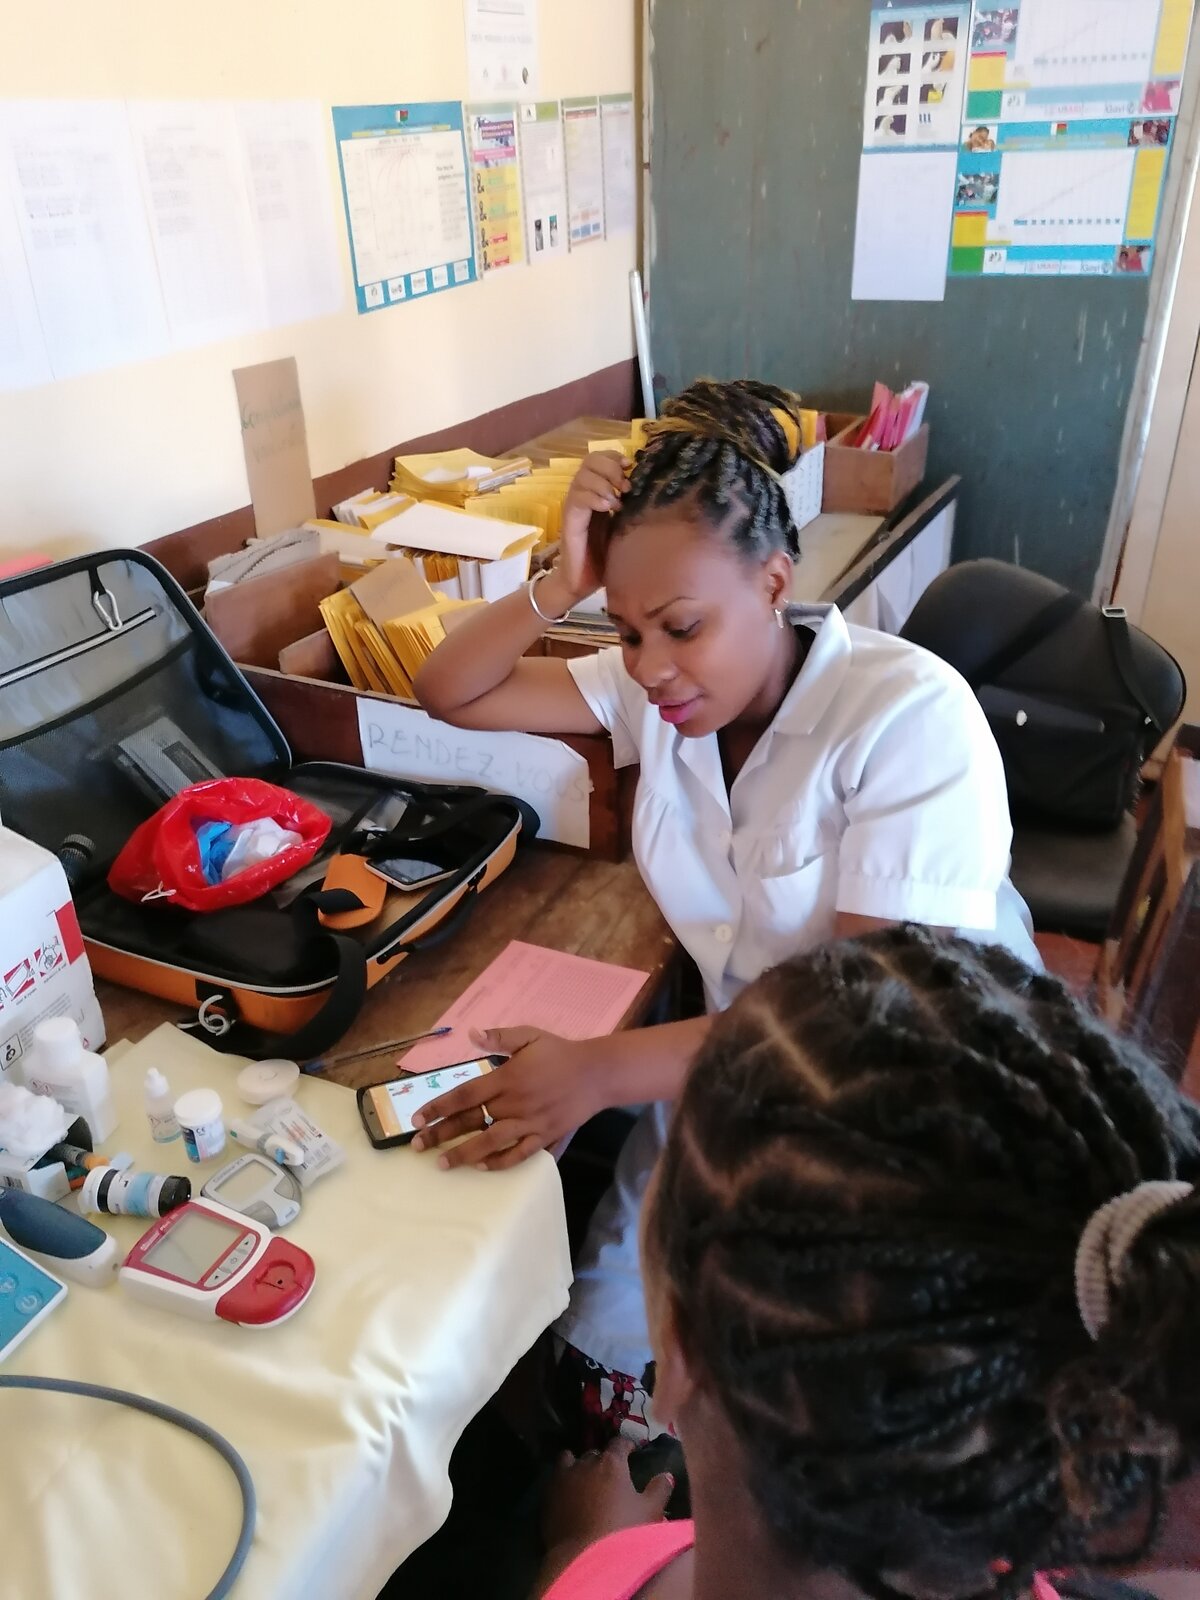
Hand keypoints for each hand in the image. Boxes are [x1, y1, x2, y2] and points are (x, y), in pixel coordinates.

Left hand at [409, 1028, 602, 1170]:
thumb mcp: (530, 1036)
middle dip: (442, 1135)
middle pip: (471, 1122)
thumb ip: (500, 1037)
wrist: (597, 1073)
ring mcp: (530, 1123)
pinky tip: (482, 1167)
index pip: (465, 1095)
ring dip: (464, 1154)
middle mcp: (515, 1103)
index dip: (438, 1107)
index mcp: (507, 1077)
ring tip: (443, 1164)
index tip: (417, 1119)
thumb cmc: (560, 1052)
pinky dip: (500, 1163)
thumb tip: (471, 1034)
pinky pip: (519, 1155)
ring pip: (491, 1143)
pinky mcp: (545, 1136)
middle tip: (417, 1146)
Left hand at [543, 1440, 674, 1552]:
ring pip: (570, 1460)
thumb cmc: (622, 1532)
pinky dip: (562, 1480)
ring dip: (578, 1465)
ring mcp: (563, 1477)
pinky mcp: (547, 1495)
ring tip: (584, 1478)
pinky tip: (567, 1492)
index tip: (631, 1452)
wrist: (583, 1559)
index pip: (619, 1443)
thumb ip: (659, 1490)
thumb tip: (666, 1475)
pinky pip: (555, 1478)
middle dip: (602, 1460)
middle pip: (595, 1453)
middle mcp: (586, 1463)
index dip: (626, 1446)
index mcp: (612, 1463)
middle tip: (610, 1475)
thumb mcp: (650, 1512)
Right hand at [545, 452, 629, 611]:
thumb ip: (631, 506)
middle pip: (590, 460)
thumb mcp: (624, 526)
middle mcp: (583, 493)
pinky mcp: (570, 519)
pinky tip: (608, 508)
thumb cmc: (605, 556)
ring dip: (605, 483)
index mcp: (596, 491)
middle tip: (626, 486)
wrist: (583, 581)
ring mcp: (574, 505)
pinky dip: (595, 498)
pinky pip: (578, 497)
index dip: (615, 456)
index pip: (600, 458)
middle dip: (611, 467)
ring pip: (583, 476)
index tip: (631, 466)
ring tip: (618, 501)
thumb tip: (653, 489)